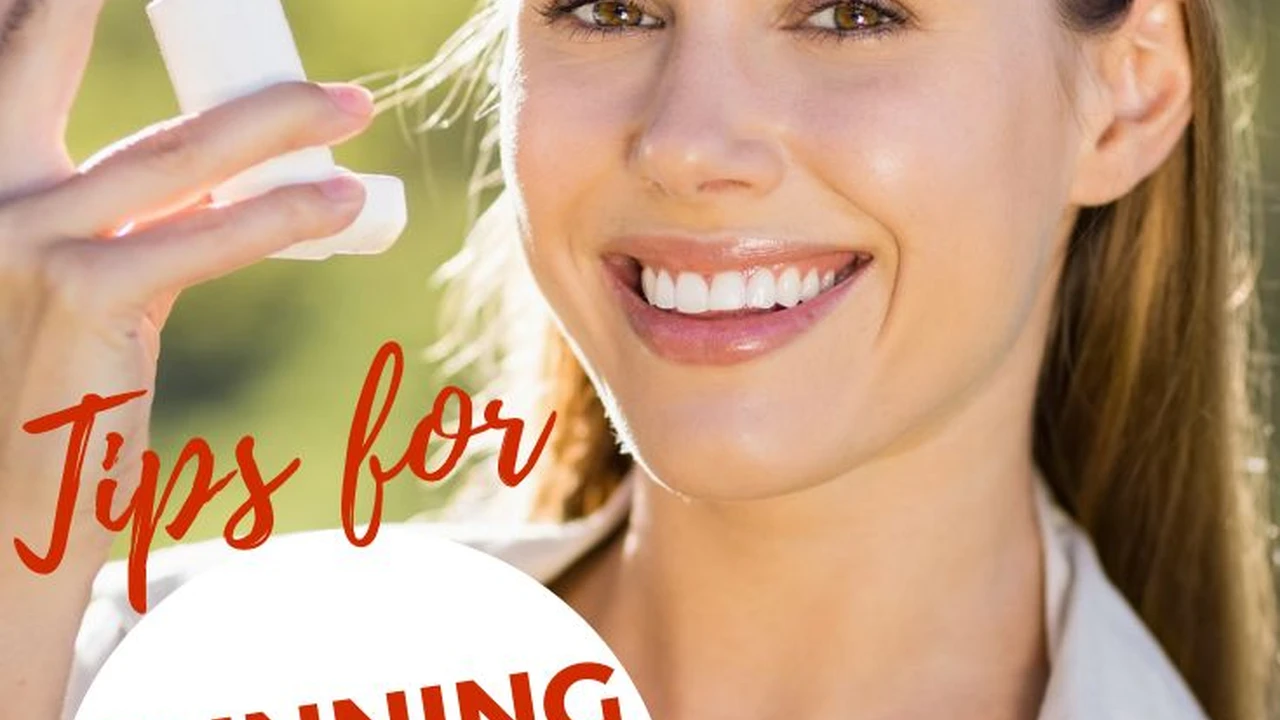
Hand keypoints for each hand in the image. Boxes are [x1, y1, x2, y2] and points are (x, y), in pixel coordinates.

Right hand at [0, 0, 375, 712]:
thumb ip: (126, 219)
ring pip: (176, 151)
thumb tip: (225, 177)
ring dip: (280, 118)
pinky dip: (288, 213)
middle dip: (117, 12)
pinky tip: (344, 199)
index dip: (56, 8)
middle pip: (49, 55)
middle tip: (238, 0)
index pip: (14, 59)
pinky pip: (208, 237)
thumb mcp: (76, 280)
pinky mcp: (84, 297)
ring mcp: (23, 239)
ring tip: (352, 104)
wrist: (9, 507)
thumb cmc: (49, 388)